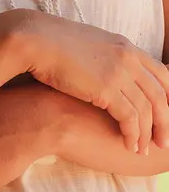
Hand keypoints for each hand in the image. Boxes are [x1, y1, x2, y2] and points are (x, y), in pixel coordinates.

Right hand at [21, 10, 168, 153]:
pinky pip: (130, 116)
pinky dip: (133, 134)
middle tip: (163, 141)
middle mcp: (129, 59)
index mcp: (126, 47)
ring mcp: (120, 73)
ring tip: (142, 150)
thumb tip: (99, 74)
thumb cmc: (51, 47)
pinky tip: (129, 146)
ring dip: (147, 133)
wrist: (35, 41)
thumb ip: (101, 61)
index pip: (162, 73)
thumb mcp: (86, 49)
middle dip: (165, 121)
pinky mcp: (106, 89)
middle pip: (161, 93)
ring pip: (148, 108)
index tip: (165, 116)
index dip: (168, 97)